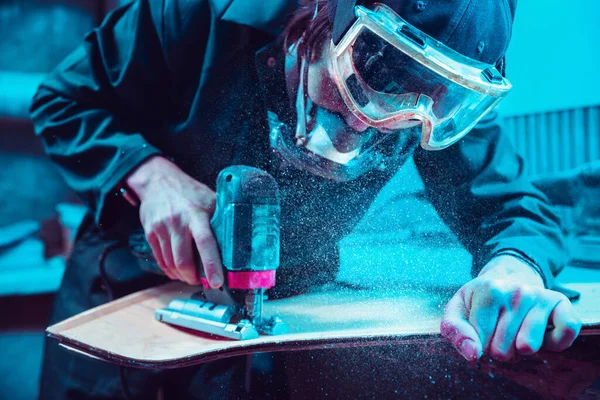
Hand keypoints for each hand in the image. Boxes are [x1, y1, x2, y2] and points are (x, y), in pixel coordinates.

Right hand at [126, 156, 223, 286]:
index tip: (217, 281)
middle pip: (183, 261)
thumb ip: (220, 219)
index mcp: (196, 214)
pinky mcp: (150, 234)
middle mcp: (177, 222)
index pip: (205, 243)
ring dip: (182, 276)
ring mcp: (161, 229)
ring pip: (171, 264)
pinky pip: (160, 260)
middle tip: (203, 281)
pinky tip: (177, 271)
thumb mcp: (210, 200)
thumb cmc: (189, 192)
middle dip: (193, 278)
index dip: (212, 265)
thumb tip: (238, 241)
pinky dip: (170, 270)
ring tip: (191, 276)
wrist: (158, 180)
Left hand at [441, 255, 580, 361]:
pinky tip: (542, 334)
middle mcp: (517, 291)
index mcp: (489, 291)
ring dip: (520, 349)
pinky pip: (565, 333)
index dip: (479, 343)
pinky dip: (555, 344)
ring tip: (516, 331)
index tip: (480, 329)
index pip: (481, 341)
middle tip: (498, 330)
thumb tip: (473, 354)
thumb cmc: (480, 300)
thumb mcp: (458, 309)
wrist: (507, 279)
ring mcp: (541, 296)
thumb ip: (455, 330)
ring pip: (528, 347)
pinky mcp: (562, 304)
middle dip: (498, 348)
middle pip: (503, 349)